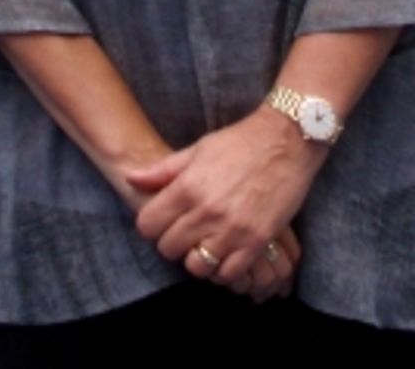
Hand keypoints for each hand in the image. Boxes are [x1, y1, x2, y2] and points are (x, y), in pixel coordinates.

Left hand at [128, 110, 322, 293]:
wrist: (283, 142)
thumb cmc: (238, 143)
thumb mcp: (197, 149)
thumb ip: (162, 170)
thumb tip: (131, 178)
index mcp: (187, 187)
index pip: (148, 225)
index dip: (150, 226)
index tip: (161, 222)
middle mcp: (206, 211)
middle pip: (169, 248)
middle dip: (171, 244)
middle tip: (183, 234)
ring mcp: (232, 229)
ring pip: (197, 267)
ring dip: (197, 260)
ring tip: (204, 245)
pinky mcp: (257, 242)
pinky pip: (230, 273)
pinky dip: (225, 269)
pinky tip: (226, 253)